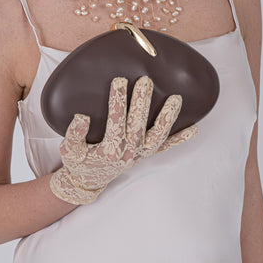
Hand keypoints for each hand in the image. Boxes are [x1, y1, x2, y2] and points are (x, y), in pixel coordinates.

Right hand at [49, 75, 197, 203]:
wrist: (87, 181)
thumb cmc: (77, 162)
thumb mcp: (69, 150)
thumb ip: (73, 134)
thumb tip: (82, 117)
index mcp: (109, 149)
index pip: (115, 120)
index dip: (118, 100)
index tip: (119, 80)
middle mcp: (128, 152)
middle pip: (138, 124)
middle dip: (142, 102)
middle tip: (145, 81)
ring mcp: (140, 154)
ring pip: (158, 135)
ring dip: (167, 118)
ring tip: (176, 99)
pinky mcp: (146, 154)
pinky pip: (165, 147)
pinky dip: (180, 139)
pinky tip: (194, 129)